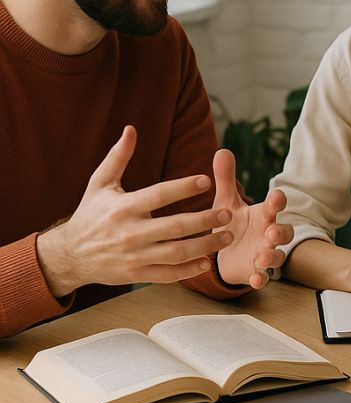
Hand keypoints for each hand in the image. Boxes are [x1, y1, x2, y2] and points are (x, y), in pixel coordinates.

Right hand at [36, 126, 233, 296]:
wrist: (69, 255)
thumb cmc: (90, 214)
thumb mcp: (100, 184)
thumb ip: (118, 157)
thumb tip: (131, 128)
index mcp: (124, 207)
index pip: (159, 195)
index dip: (184, 187)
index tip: (207, 181)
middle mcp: (130, 232)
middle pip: (175, 226)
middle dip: (204, 220)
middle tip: (228, 213)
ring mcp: (134, 256)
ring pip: (177, 252)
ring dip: (206, 245)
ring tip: (228, 236)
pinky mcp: (137, 274)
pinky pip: (167, 274)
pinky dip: (188, 271)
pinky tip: (208, 263)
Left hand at [209, 150, 293, 288]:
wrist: (222, 253)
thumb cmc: (230, 223)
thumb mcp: (226, 201)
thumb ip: (226, 179)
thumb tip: (222, 150)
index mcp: (263, 215)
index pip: (276, 205)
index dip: (278, 201)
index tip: (276, 195)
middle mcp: (267, 234)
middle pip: (285, 232)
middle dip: (281, 232)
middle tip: (271, 231)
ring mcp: (263, 254)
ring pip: (277, 257)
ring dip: (272, 256)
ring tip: (262, 257)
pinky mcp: (254, 272)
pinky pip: (263, 277)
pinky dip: (261, 278)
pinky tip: (255, 279)